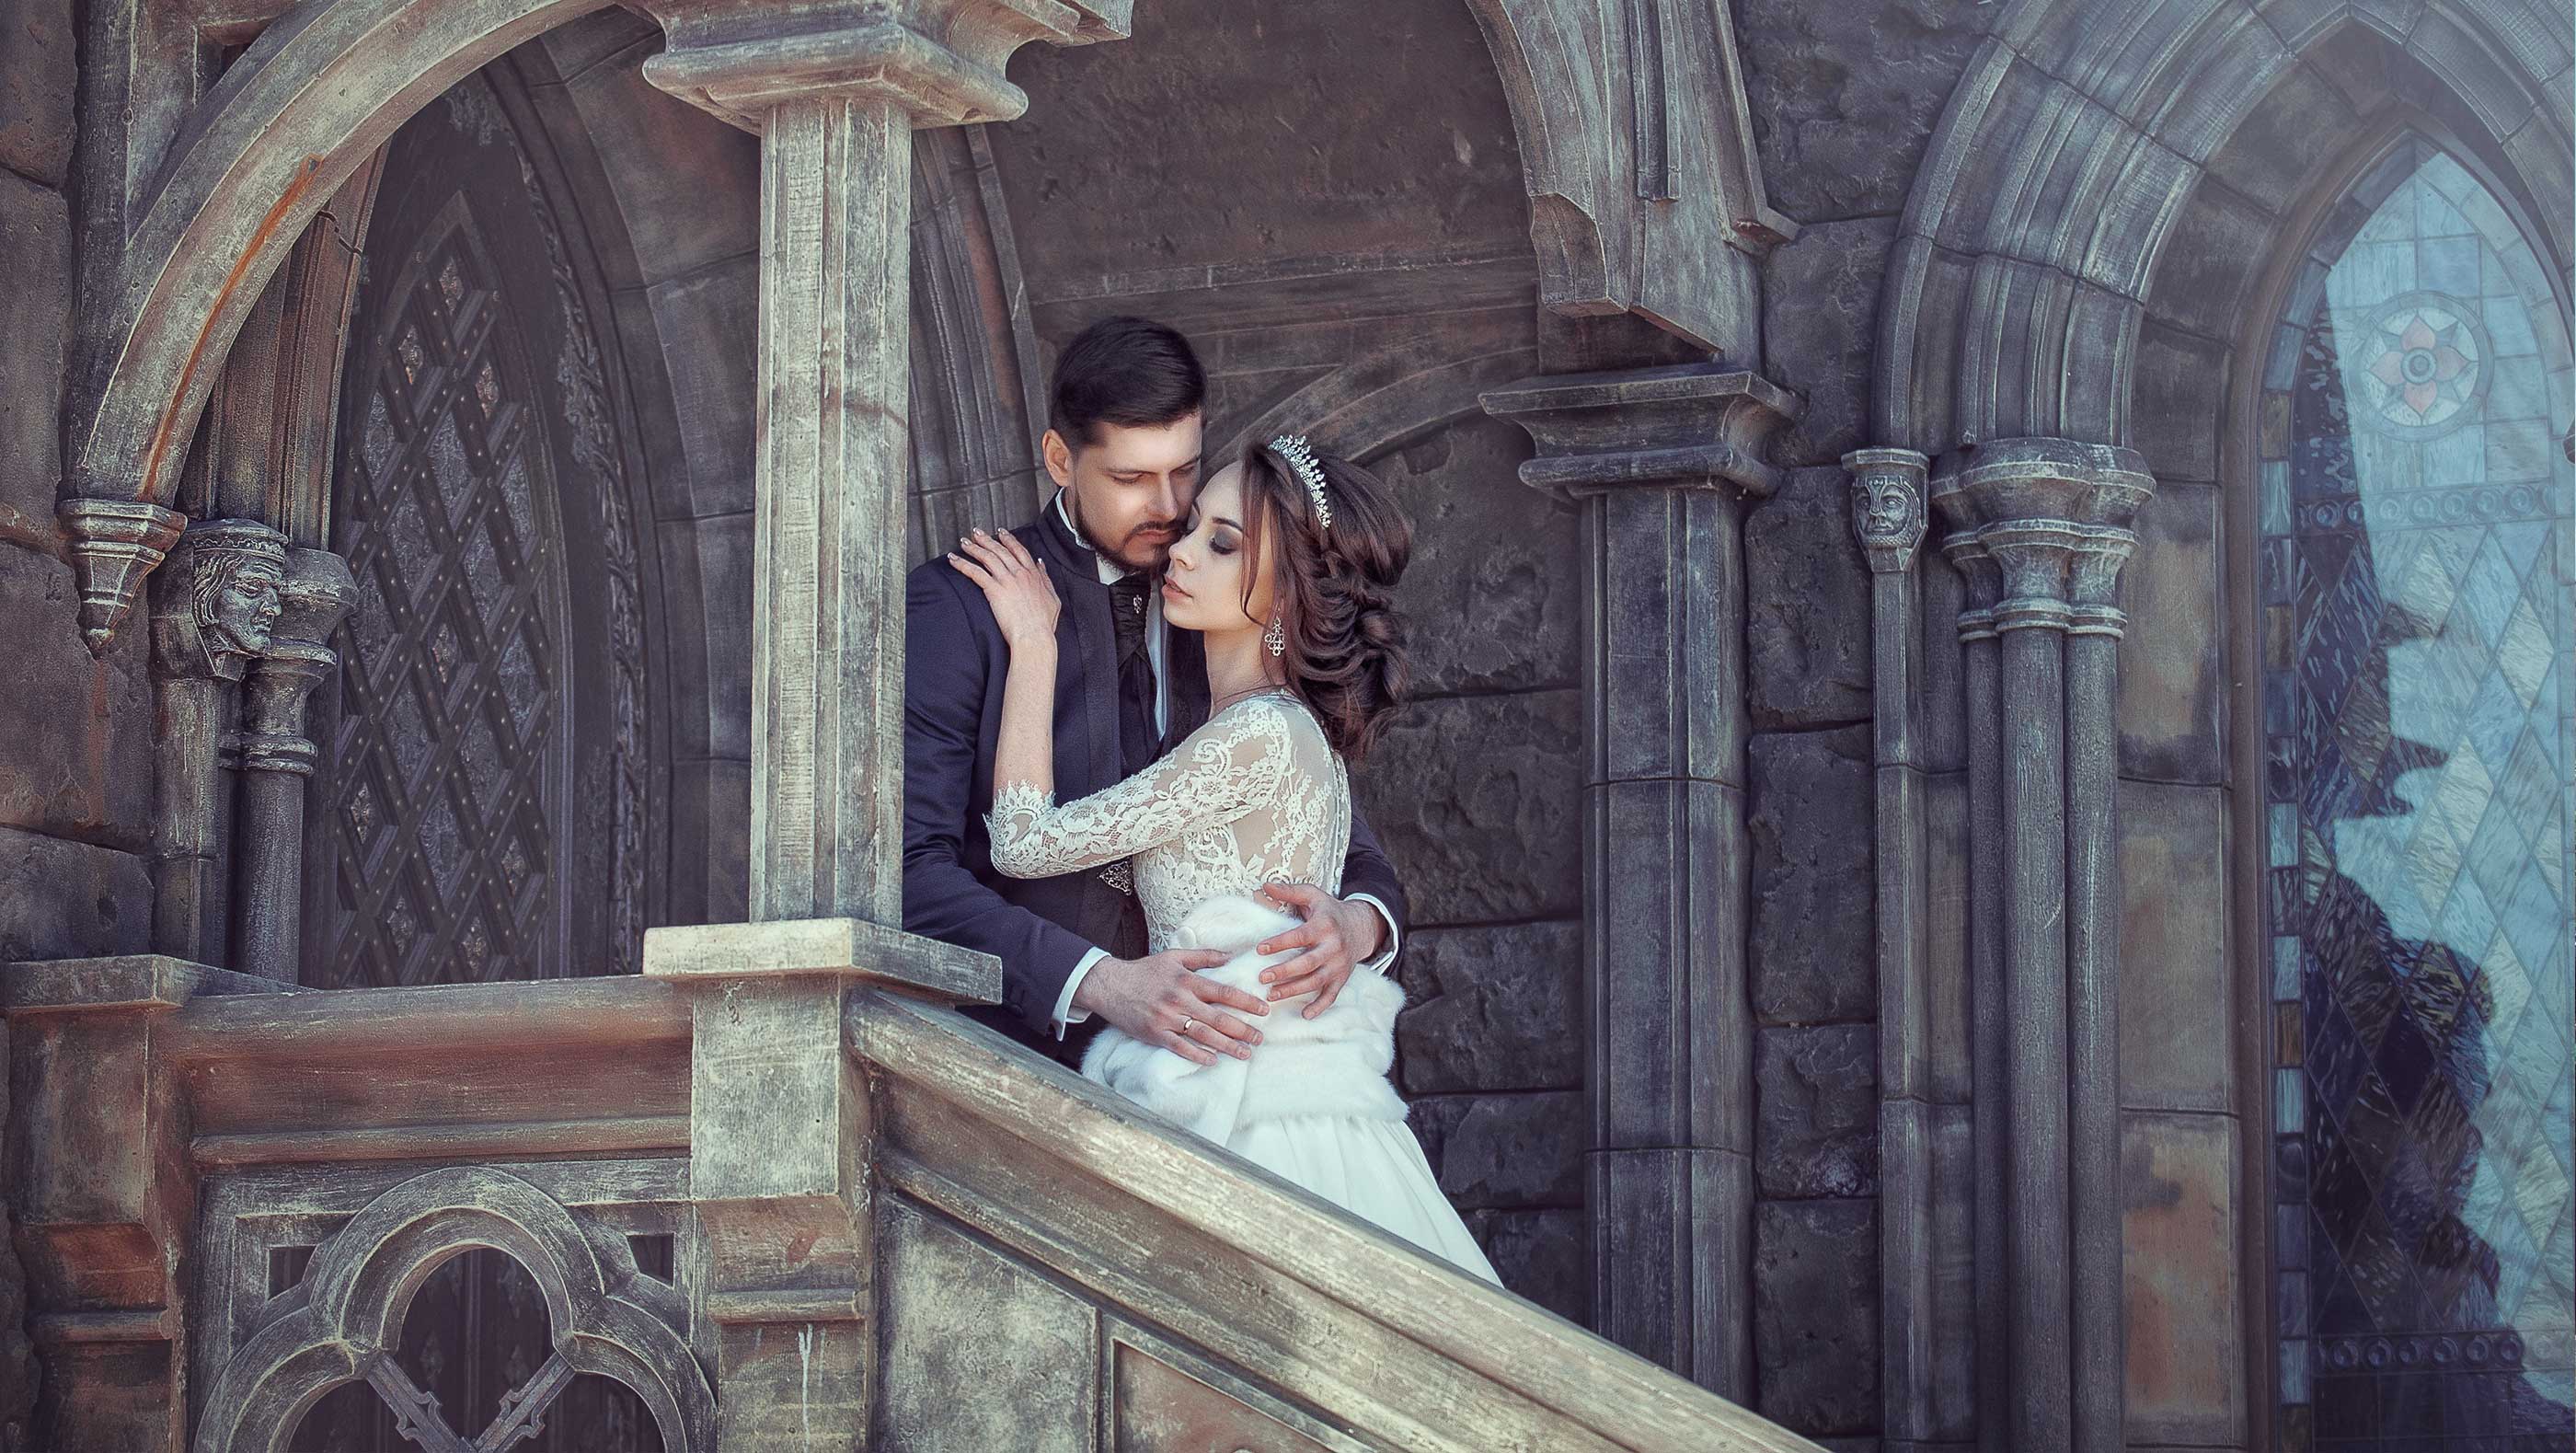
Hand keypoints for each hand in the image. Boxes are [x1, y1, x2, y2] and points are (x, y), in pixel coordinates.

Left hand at [947, 528, 1058, 652]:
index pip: (1019, 551)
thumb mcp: (1053, 598)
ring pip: (988, 557)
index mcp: (1033, 575)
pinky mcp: (994, 590)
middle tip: (977, 532)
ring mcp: (1007, 580)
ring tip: (964, 542)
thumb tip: (1041, 565)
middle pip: (1000, 550)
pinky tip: (954, 560)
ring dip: (974, 548)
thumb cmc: (1043, 624)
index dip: (1009, 540)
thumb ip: (1046, 579)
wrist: (1034, 636)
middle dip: (987, 539)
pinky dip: (963, 564)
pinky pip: (975, 573)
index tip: (1001, 533)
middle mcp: (1020, 574)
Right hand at [1074, 948, 1269, 1065]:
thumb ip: (1204, 956)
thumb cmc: (1145, 970)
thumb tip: (1230, 956)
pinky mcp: (1155, 1033)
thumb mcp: (1174, 956)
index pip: (1224, 992)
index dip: (1246, 1002)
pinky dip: (1197, 1055)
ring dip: (1227, 1046)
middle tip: (1260, 1038)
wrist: (1110, 985)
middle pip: (1218, 1017)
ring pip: (1203, 1035)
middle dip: (1243, 1029)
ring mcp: (1167, 1018)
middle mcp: (1180, 1000)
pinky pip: (1180, 1047)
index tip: (1263, 1010)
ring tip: (1245, 1053)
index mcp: (1187, 980)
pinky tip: (1213, 1060)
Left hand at [1252, 881, 1385, 1017]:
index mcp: (1324, 926)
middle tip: (1262, 978)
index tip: (1259, 949)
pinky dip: (1320, 1007)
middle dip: (1284, 972)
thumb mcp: (1313, 895)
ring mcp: (1338, 965)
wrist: (1360, 927)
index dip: (1279, 943)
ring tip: (1271, 995)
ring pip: (1316, 981)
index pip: (1299, 936)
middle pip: (1308, 963)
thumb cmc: (1328, 911)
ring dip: (1293, 990)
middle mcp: (1333, 947)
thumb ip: (1289, 890)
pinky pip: (1331, 996)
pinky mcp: (1342, 978)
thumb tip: (1264, 885)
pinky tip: (1305, 1015)